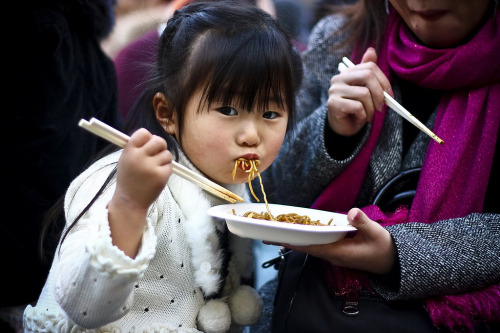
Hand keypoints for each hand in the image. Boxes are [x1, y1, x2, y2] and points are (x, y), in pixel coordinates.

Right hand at [108, 128, 172, 256]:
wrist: (130, 202)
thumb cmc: (129, 180)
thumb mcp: (126, 160)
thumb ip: (137, 148)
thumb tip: (151, 136)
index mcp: (129, 151)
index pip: (143, 133)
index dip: (148, 137)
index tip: (147, 144)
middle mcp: (140, 157)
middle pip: (159, 140)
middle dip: (160, 146)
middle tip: (156, 154)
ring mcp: (151, 167)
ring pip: (167, 154)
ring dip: (163, 159)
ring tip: (154, 169)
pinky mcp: (161, 176)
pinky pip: (170, 165)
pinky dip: (166, 169)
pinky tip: (157, 177)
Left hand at [268, 208, 396, 274]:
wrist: (393, 261)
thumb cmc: (384, 248)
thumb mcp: (376, 233)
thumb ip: (363, 223)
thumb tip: (352, 212)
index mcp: (339, 253)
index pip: (311, 248)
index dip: (295, 243)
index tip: (278, 238)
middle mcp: (333, 256)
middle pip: (306, 248)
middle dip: (289, 241)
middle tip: (268, 234)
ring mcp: (334, 255)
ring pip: (311, 246)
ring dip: (296, 239)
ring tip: (278, 231)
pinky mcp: (337, 252)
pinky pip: (318, 245)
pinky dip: (307, 238)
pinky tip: (300, 230)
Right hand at [326, 47, 391, 135]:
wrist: (343, 127)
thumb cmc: (356, 108)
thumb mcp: (365, 89)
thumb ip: (369, 72)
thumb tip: (372, 50)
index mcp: (347, 72)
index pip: (370, 67)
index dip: (384, 80)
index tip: (389, 95)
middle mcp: (338, 79)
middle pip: (367, 76)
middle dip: (379, 93)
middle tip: (381, 107)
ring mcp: (334, 91)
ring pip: (364, 94)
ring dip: (371, 109)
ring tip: (369, 115)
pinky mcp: (333, 104)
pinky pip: (357, 107)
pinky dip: (363, 115)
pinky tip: (360, 119)